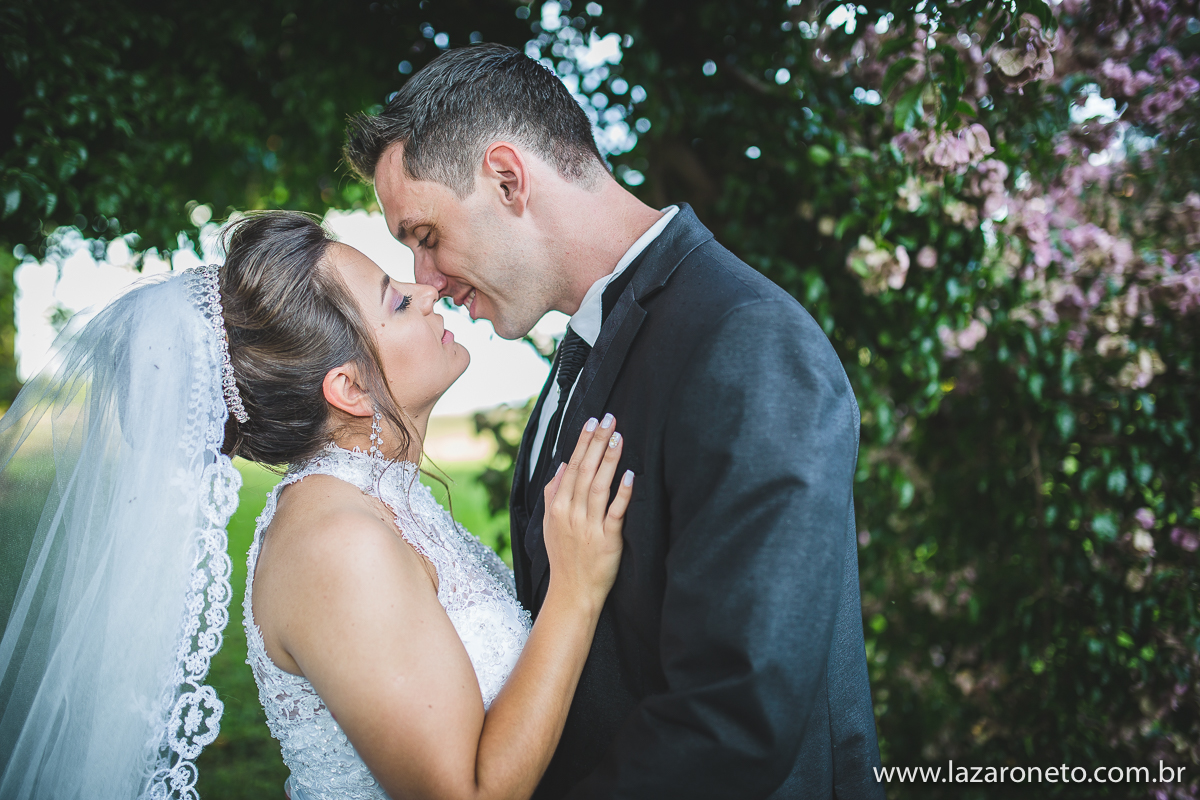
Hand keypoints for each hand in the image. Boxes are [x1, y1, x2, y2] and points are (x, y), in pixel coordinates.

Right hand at [542, 413, 632, 612]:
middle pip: (585, 471)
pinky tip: (631, 475)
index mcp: (558, 507)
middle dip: (598, 442)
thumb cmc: (564, 557)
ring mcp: (589, 527)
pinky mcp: (607, 541)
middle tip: (610, 418)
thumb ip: (553, 493)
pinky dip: (623, 493)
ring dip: (610, 460)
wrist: (572, 593)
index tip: (593, 421)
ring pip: (599, 486)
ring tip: (619, 437)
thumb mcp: (550, 525)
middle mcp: (571, 513)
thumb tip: (562, 465)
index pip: (571, 466)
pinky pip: (615, 513)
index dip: (583, 442)